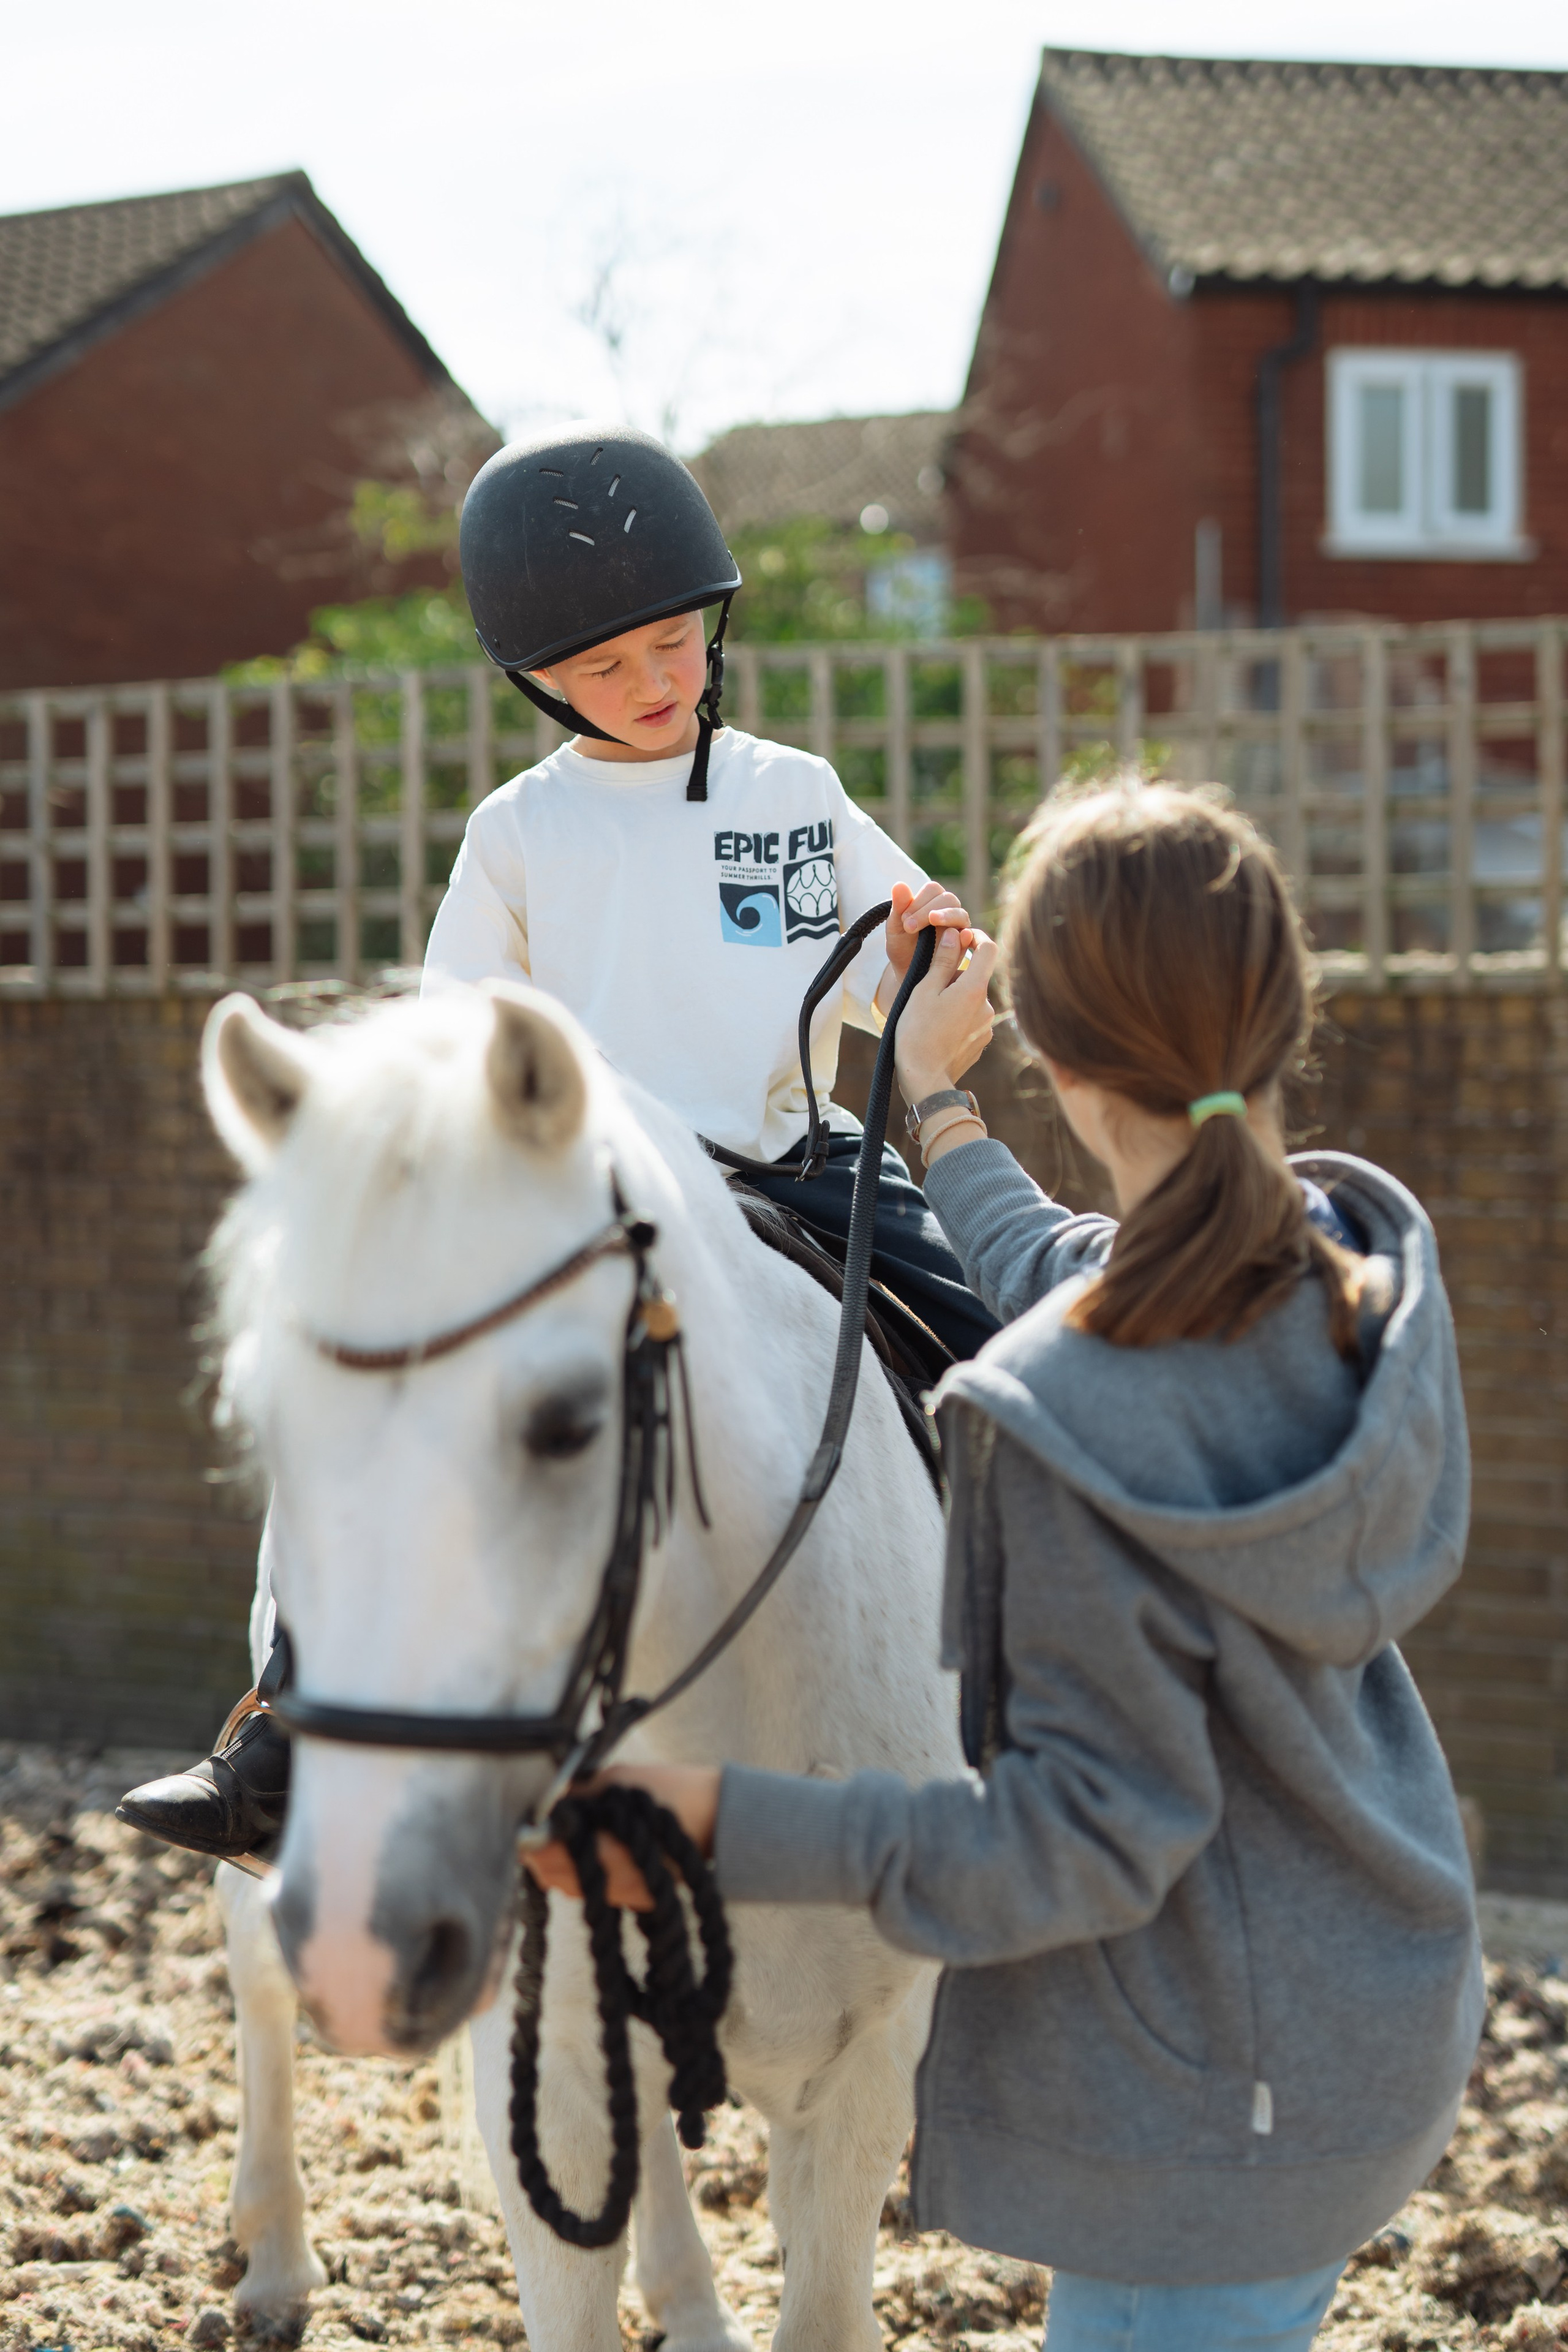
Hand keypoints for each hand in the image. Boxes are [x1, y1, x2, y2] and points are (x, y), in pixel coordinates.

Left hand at [522, 1763, 721, 1911]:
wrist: (719, 1819)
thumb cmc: (668, 1792)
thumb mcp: (617, 1782)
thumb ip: (577, 1795)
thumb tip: (544, 1801)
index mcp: (602, 1857)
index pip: (544, 1857)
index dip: (532, 1837)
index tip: (530, 1817)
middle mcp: (608, 1885)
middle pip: (551, 1875)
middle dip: (543, 1848)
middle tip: (545, 1820)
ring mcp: (622, 1895)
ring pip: (569, 1884)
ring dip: (560, 1859)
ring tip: (566, 1830)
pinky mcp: (634, 1897)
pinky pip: (593, 1887)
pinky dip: (581, 1869)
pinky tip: (589, 1843)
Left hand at [883, 880, 973, 981]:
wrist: (909, 975)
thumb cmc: (902, 949)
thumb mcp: (895, 929)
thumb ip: (898, 907)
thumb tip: (898, 884)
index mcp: (931, 903)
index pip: (933, 889)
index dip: (919, 901)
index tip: (904, 919)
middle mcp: (948, 912)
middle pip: (949, 898)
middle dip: (928, 910)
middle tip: (909, 927)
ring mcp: (959, 928)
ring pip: (961, 914)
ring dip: (947, 916)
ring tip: (933, 921)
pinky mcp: (965, 945)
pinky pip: (971, 937)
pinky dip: (964, 935)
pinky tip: (956, 937)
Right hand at [894, 924, 998, 1106]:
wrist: (925, 1080)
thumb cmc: (917, 1032)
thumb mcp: (924, 990)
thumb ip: (942, 961)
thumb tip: (955, 934)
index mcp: (974, 989)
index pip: (988, 949)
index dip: (976, 937)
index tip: (962, 937)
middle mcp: (987, 1006)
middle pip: (975, 977)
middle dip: (955, 977)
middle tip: (928, 991)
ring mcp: (986, 1026)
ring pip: (972, 1000)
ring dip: (955, 999)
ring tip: (929, 1016)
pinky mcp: (981, 1042)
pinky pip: (971, 1020)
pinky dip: (957, 1018)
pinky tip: (938, 1032)